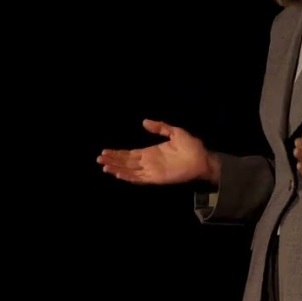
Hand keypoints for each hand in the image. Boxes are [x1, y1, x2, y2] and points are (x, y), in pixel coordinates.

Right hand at [98, 119, 215, 184]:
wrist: (202, 159)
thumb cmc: (191, 146)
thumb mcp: (174, 132)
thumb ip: (160, 127)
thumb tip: (144, 121)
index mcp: (150, 152)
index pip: (129, 153)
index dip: (117, 153)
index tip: (105, 151)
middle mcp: (148, 162)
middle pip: (126, 162)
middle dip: (113, 160)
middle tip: (99, 159)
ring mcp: (151, 171)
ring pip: (130, 171)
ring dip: (117, 169)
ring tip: (105, 167)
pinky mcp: (156, 178)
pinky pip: (140, 178)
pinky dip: (129, 177)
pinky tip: (119, 174)